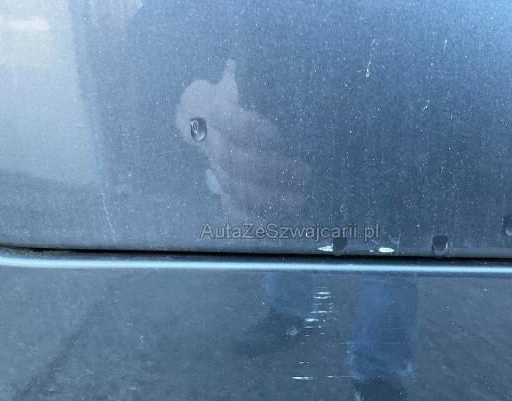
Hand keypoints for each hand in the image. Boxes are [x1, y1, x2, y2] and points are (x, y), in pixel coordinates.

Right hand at [175, 60, 309, 222]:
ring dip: (268, 197)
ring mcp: (216, 168)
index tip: (278, 135)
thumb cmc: (241, 94)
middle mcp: (212, 142)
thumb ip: (260, 77)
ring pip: (233, 187)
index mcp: (217, 110)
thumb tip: (280, 63)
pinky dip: (249, 220)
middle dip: (269, 170)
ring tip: (301, 199)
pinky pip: (230, 207)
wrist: (205, 114)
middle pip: (231, 160)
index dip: (248, 129)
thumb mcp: (249, 80)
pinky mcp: (223, 188)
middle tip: (306, 173)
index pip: (224, 120)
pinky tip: (271, 227)